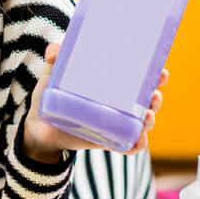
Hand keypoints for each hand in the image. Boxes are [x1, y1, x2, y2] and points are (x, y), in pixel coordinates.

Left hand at [22, 43, 167, 162]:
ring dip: (150, 120)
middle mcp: (119, 104)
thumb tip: (53, 53)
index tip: (162, 72)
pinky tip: (138, 140)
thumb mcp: (54, 70)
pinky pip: (127, 145)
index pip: (141, 78)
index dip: (155, 76)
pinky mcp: (105, 140)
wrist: (38, 122)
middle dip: (155, 98)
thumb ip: (55, 56)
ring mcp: (114, 123)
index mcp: (113, 84)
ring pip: (142, 123)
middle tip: (154, 94)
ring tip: (148, 115)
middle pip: (147, 102)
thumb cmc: (52, 90)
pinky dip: (136, 144)